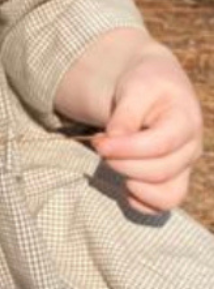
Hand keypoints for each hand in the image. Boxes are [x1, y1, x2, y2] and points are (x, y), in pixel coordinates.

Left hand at [92, 44, 202, 213]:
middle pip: (159, 171)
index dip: (126, 149)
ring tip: (111, 160)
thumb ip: (126, 114)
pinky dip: (141, 203)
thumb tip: (114, 139)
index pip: (159, 145)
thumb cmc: (144, 84)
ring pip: (165, 194)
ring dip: (131, 182)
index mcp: (185, 121)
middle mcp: (190, 149)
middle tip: (98, 144)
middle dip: (121, 162)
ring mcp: (183, 167)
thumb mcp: (134, 88)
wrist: (152, 86)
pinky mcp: (171, 179)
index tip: (98, 142)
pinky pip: (163, 205)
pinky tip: (123, 186)